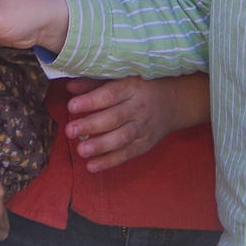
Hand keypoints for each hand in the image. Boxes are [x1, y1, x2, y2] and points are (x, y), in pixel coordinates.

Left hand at [65, 74, 208, 171]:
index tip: (71, 106)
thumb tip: (70, 87)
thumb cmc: (141, 87)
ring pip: (122, 138)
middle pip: (114, 118)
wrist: (174, 102)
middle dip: (91, 125)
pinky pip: (127, 154)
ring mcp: (144, 128)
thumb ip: (95, 83)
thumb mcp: (122, 78)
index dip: (91, 101)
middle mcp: (139, 108)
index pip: (111, 94)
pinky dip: (110, 162)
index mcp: (132, 87)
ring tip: (81, 151)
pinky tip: (92, 166)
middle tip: (70, 131)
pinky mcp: (146, 144)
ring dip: (101, 146)